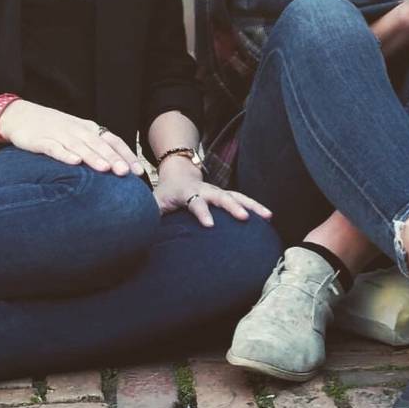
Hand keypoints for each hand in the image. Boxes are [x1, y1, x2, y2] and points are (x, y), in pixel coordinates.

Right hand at [0, 100, 143, 175]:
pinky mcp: (41, 141)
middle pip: (100, 145)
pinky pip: (55, 148)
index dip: (126, 155)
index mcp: (90, 129)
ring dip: (93, 158)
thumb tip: (117, 166)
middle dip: (114, 159)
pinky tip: (74, 162)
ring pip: (80, 147)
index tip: (138, 171)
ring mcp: (60, 135)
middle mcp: (78, 131)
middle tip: (126, 173)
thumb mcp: (78, 134)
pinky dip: (65, 155)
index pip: (113, 141)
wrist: (21, 116)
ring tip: (106, 169)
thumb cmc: (55, 128)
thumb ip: (96, 146)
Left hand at [154, 157, 271, 227]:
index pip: (194, 202)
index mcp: (186, 192)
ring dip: (252, 205)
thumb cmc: (165, 194)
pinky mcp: (226, 194)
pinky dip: (255, 206)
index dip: (202, 212)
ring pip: (237, 196)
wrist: (178, 174)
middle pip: (221, 196)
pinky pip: (242, 199)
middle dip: (233, 206)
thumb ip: (148, 215)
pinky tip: (268, 217)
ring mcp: (217, 191)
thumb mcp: (153, 203)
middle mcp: (205, 190)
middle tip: (244, 217)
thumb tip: (139, 233)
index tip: (210, 224)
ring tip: (268, 216)